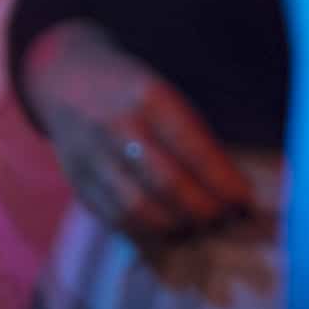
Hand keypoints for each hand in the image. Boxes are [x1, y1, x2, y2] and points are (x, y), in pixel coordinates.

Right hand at [27, 20, 252, 243]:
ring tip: (195, 224)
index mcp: (147, 97)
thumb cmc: (130, 89)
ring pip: (139, 208)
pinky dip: (146, 230)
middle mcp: (116, 126)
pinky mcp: (77, 180)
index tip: (245, 201)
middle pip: (168, 184)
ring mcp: (91, 156)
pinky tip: (165, 225)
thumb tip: (232, 188)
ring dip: (176, 225)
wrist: (64, 78)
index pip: (193, 149)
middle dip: (204, 209)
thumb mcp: (164, 94)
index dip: (223, 182)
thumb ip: (194, 137)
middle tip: (223, 217)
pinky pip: (115, 218)